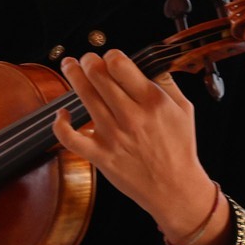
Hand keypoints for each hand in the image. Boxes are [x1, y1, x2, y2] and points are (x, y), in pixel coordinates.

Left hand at [51, 51, 224, 244]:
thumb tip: (149, 62)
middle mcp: (131, 116)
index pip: (120, 65)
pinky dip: (60, 124)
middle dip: (88, 61)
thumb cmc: (180, 148)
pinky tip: (62, 113)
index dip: (110, 55)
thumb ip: (166, 82)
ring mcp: (113, 136)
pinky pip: (70, 138)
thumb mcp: (183, 109)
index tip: (109, 57)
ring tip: (69, 65)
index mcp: (153, 102)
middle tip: (86, 58)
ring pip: (85, 98)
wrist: (175, 188)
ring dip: (73, 76)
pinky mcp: (101, 155)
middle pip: (98, 76)